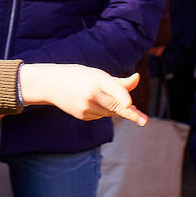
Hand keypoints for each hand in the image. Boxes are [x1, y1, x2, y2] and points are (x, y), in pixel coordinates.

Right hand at [17, 64, 147, 124]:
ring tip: (101, 96)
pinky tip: (91, 102)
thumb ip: (119, 82)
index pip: (113, 88)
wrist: (51, 84)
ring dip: (114, 107)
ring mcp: (86, 107)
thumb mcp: (98, 75)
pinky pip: (101, 115)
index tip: (130, 104)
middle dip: (131, 113)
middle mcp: (91, 94)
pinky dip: (102, 110)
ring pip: (110, 112)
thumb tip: (137, 78)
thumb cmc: (79, 76)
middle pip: (117, 106)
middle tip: (144, 121)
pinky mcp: (83, 116)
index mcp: (97, 79)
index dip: (123, 96)